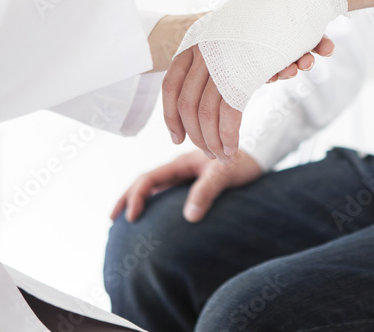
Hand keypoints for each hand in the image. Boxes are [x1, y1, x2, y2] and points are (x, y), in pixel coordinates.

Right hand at [110, 150, 262, 223]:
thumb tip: (189, 216)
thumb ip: (207, 191)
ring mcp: (186, 175)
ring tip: (125, 219)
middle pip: (146, 181)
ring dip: (138, 200)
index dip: (137, 196)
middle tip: (112, 219)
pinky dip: (154, 202)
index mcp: (182, 161)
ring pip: (155, 186)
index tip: (132, 218)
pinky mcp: (194, 182)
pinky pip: (168, 191)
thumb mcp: (224, 176)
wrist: (262, 155)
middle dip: (127, 198)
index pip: (149, 178)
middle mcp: (181, 167)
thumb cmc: (245, 162)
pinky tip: (152, 216)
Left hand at [163, 37, 333, 160]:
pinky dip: (228, 137)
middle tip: (208, 153)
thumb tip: (211, 85)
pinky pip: (228, 113)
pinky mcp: (242, 72)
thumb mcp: (236, 34)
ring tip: (222, 156)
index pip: (171, 83)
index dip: (170, 115)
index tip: (176, 137)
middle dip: (196, 135)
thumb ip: (222, 57)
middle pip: (187, 103)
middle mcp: (204, 48)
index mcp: (198, 39)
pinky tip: (231, 150)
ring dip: (212, 141)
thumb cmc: (270, 17)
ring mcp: (222, 59)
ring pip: (205, 112)